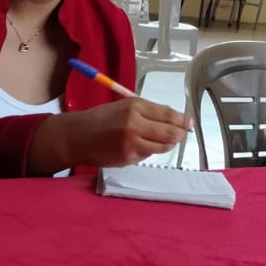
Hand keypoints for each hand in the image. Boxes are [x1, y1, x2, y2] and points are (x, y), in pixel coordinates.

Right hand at [43, 98, 190, 168]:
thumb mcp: (125, 106)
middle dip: (180, 134)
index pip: (167, 114)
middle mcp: (134, 125)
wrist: (77, 137)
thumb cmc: (101, 118)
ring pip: (162, 147)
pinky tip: (144, 145)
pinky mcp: (128, 159)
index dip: (182, 120)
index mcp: (135, 106)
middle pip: (169, 133)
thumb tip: (175, 118)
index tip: (189, 121)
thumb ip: (149, 111)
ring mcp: (131, 144)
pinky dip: (151, 150)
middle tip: (183, 132)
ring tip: (167, 139)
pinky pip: (148, 155)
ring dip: (169, 144)